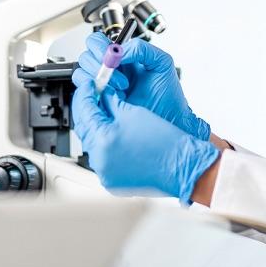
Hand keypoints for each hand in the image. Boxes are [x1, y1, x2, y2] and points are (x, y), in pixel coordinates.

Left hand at [70, 68, 218, 202]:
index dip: (86, 93)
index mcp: (103, 139)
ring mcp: (104, 173)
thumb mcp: (133, 112)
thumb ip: (110, 101)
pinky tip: (113, 135)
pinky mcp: (111, 181)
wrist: (182, 167)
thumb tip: (100, 94)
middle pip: (83, 127)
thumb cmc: (165, 142)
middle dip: (88, 110)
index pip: (84, 109)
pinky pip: (100, 158)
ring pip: (91, 143)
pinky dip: (103, 145)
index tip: (91, 85)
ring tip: (107, 116)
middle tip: (96, 97)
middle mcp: (100, 159)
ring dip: (95, 128)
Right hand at [75, 32, 210, 140]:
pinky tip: (112, 98)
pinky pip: (84, 94)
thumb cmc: (167, 94)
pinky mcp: (100, 103)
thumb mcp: (161, 62)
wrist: (170, 119)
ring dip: (98, 80)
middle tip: (118, 76)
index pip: (97, 41)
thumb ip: (141, 49)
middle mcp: (109, 70)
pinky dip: (94, 93)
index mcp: (121, 56)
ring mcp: (103, 87)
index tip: (110, 56)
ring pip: (81, 74)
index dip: (99, 46)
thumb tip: (118, 51)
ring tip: (121, 89)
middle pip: (85, 56)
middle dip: (99, 65)